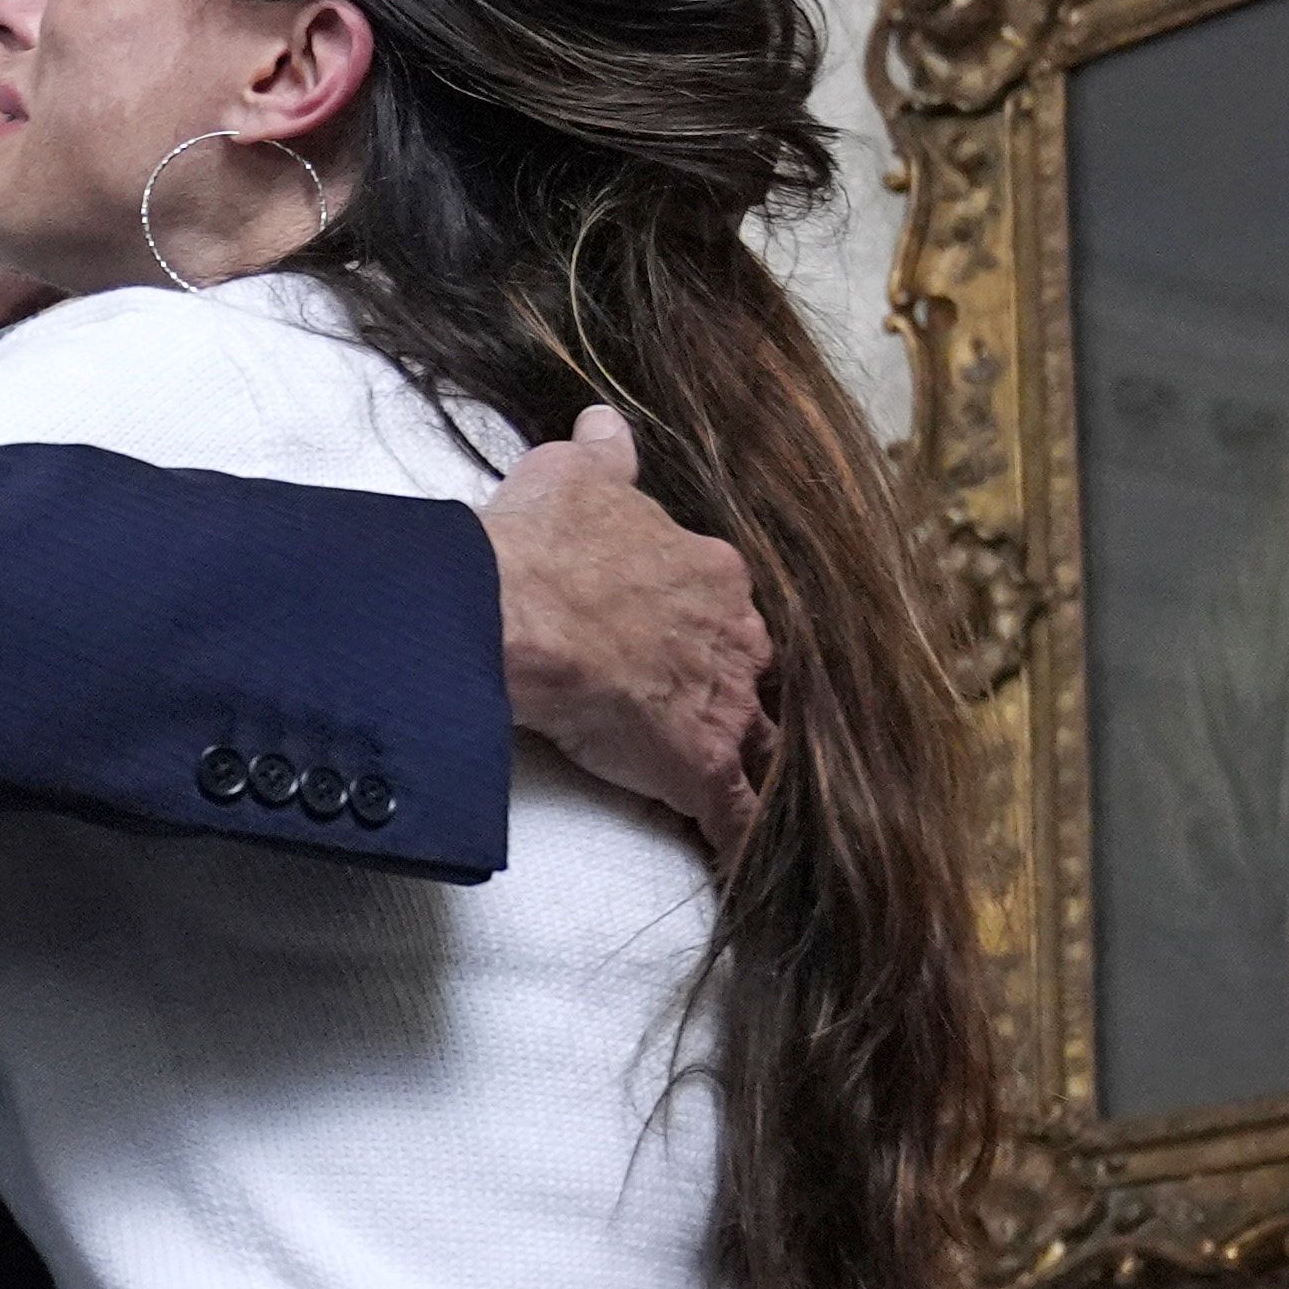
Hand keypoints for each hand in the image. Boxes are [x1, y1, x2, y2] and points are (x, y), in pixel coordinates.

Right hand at [481, 409, 768, 849]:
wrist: (519, 609)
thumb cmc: (545, 541)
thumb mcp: (574, 476)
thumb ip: (603, 457)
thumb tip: (605, 423)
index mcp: (712, 571)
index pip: (729, 607)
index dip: (710, 632)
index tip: (689, 650)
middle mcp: (738, 637)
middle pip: (762, 677)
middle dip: (748, 700)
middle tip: (724, 724)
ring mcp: (727, 706)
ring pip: (768, 746)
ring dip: (764, 771)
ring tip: (764, 800)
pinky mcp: (702, 768)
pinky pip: (740, 817)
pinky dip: (746, 842)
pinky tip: (750, 865)